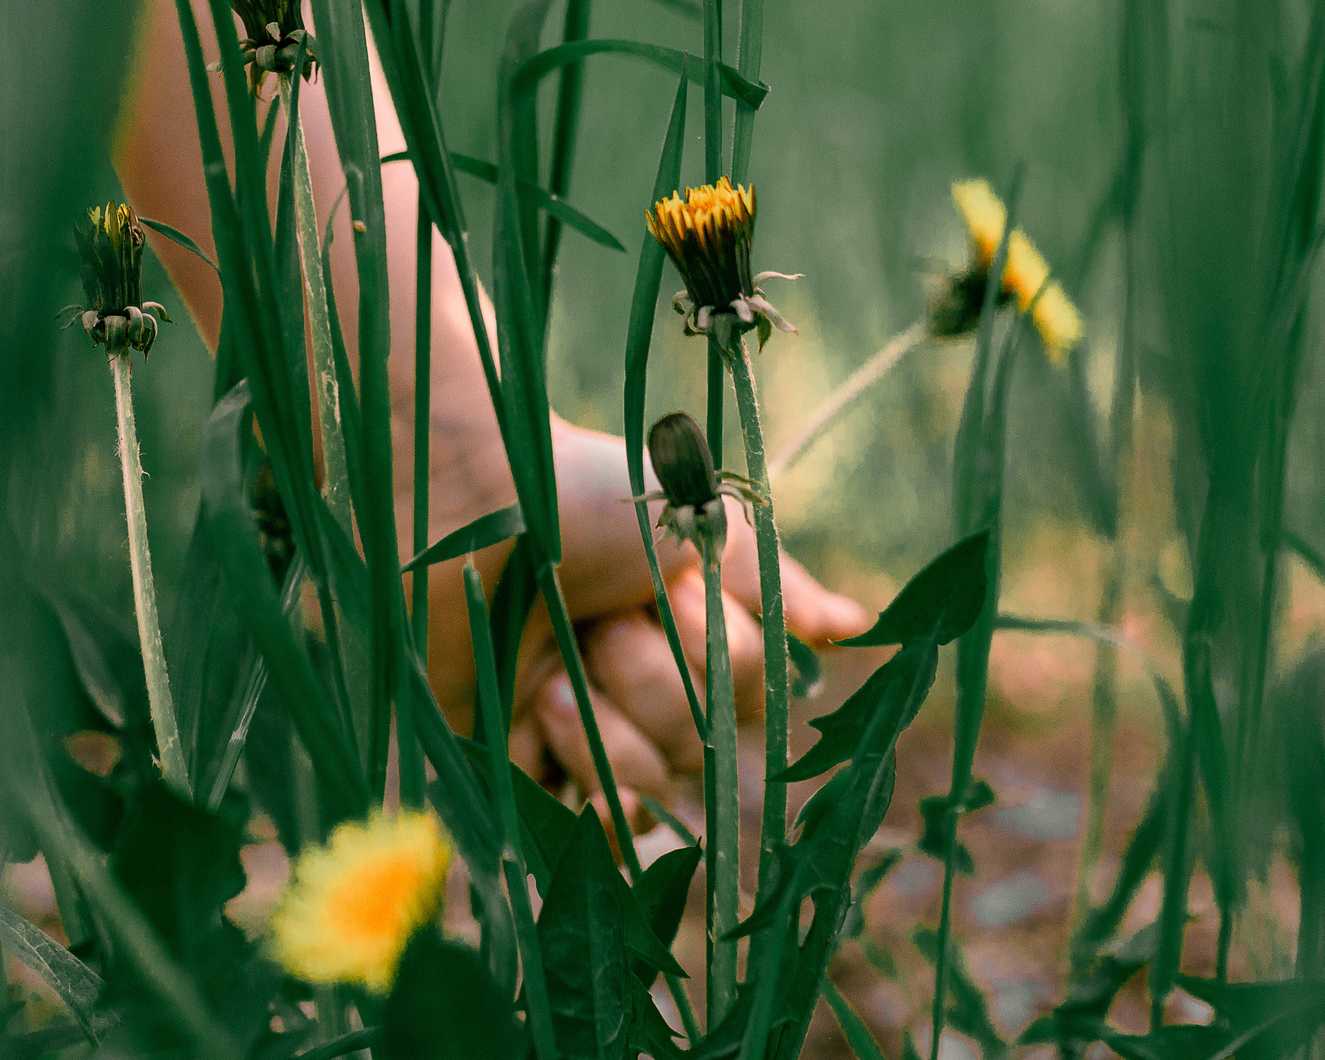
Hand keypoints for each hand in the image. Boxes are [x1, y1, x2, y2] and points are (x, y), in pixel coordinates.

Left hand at [425, 420, 871, 825]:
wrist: (469, 499)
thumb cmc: (583, 493)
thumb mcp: (699, 523)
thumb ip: (773, 588)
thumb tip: (855, 627)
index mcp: (685, 635)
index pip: (746, 701)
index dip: (717, 661)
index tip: (672, 598)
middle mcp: (637, 686)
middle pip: (698, 756)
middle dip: (654, 687)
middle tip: (597, 625)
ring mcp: (577, 727)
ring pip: (644, 796)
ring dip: (602, 732)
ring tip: (545, 678)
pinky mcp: (512, 759)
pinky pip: (577, 832)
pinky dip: (591, 817)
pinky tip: (581, 785)